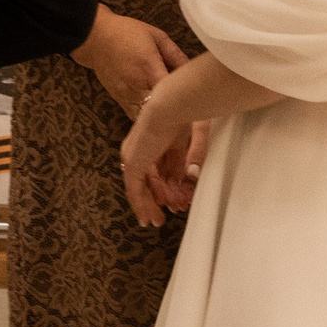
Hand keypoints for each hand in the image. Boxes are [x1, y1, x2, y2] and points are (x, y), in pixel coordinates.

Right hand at [72, 6, 187, 118]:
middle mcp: (136, 84)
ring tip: (174, 119)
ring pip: (147, 117)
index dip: (183, 99)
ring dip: (161, 118)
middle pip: (159, 108)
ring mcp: (126, 95)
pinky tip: (156, 115)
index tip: (196, 102)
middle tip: (190, 113)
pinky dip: (147, 119)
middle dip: (174, 112)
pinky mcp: (119, 100)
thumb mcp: (156, 36)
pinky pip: (136, 117)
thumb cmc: (127, 33)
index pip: (169, 91)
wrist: (95, 38)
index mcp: (148, 66)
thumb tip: (192, 70)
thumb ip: (175, 54)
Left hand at [121, 89, 201, 227]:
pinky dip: (142, 205)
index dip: (172, 183)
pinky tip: (147, 218)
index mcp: (155, 137)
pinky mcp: (133, 164)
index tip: (181, 198)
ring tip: (159, 220)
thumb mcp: (192, 139)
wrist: (172, 105)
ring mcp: (135, 156)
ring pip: (141, 186)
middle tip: (173, 211)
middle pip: (151, 177)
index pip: (162, 166)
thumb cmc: (185, 113)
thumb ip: (191, 158)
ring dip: (153, 204)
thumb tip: (192, 176)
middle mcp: (141, 147)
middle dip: (163, 196)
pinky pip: (135, 190)